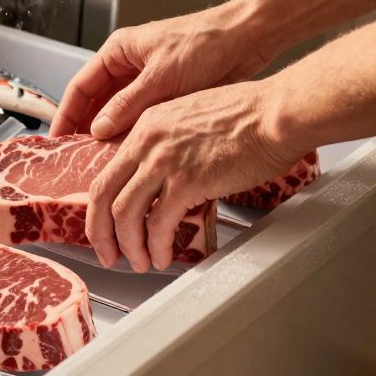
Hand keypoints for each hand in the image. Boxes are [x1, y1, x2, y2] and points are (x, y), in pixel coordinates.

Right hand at [50, 2, 282, 139]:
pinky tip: (131, 156)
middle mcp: (128, 67)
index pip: (80, 87)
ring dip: (111, 136)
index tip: (56, 140)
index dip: (66, 114)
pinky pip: (140, 120)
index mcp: (119, 52)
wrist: (247, 38)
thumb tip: (99, 130)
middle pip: (96, 103)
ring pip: (118, 114)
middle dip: (86, 130)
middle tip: (77, 159)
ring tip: (102, 163)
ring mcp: (147, 82)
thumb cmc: (205, 43)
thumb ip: (127, 105)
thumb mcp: (161, 77)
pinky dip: (133, 136)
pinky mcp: (166, 95)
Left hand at [86, 80, 307, 270]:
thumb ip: (168, 145)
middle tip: (108, 252)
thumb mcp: (191, 119)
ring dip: (129, 245)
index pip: (107, 171)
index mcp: (146, 124)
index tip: (105, 225)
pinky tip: (162, 256)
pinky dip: (157, 246)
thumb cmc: (250, 115)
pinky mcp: (185, 182)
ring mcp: (163, 161)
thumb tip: (163, 179)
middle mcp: (147, 141)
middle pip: (103, 194)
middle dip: (100, 231)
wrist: (276, 114)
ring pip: (124, 213)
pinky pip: (159, 224)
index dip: (100, 206)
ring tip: (139, 261)